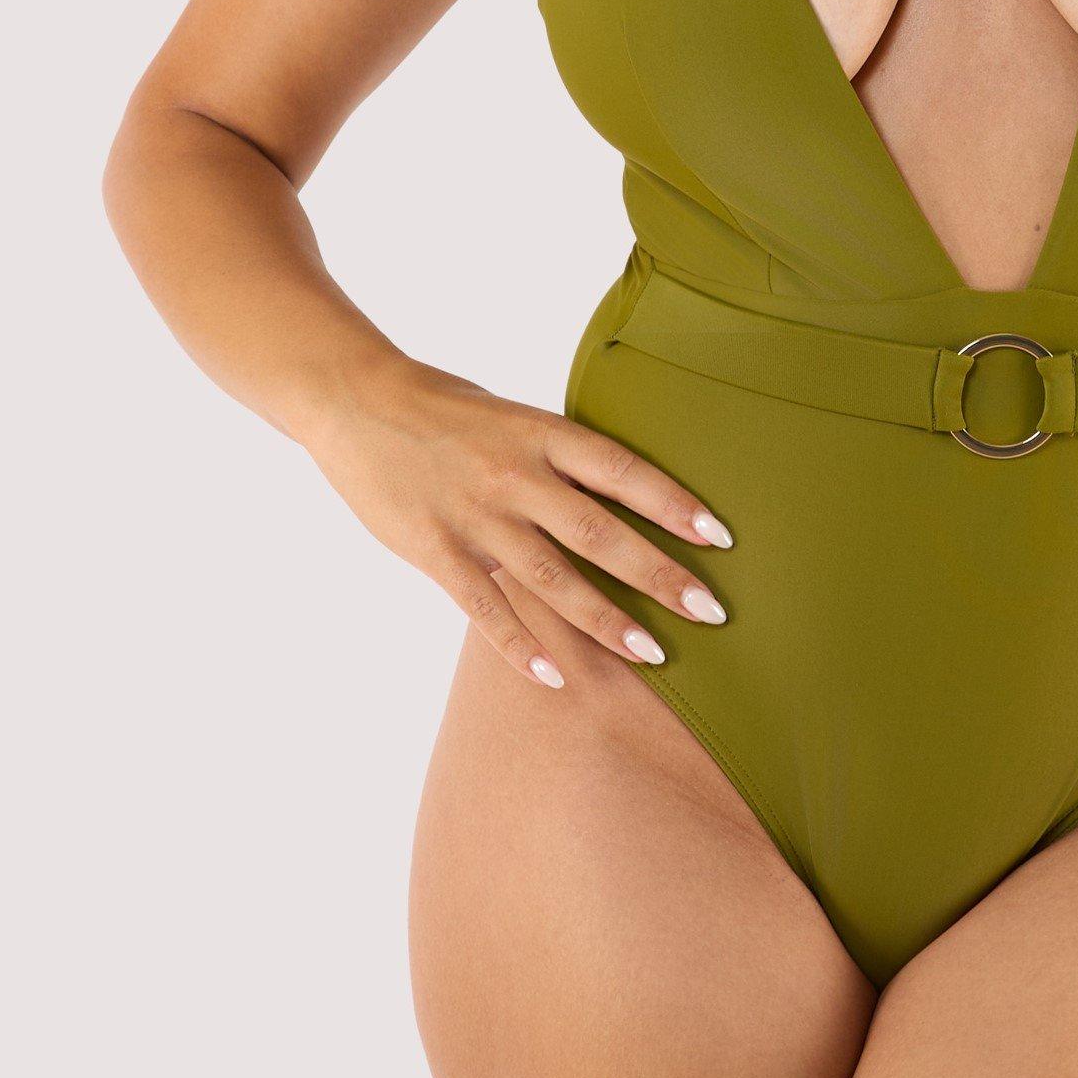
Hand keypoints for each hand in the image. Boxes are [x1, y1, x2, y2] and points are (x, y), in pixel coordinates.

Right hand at [303, 357, 731, 691]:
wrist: (356, 400)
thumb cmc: (447, 409)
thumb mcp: (515, 418)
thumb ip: (562, 458)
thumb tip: (626, 494)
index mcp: (541, 433)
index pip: (624, 471)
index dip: (675, 504)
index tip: (721, 537)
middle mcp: (515, 475)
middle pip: (600, 532)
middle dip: (659, 575)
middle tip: (711, 610)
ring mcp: (474, 516)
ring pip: (552, 578)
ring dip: (606, 620)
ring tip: (653, 653)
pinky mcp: (434, 550)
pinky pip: (484, 608)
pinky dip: (521, 646)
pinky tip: (556, 677)